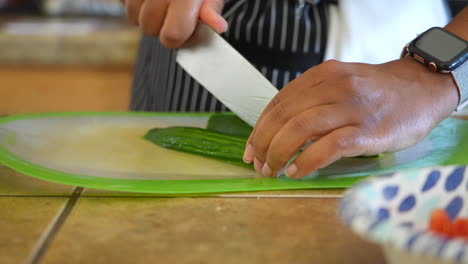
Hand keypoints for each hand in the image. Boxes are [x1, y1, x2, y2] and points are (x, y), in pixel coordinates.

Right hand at [121, 0, 226, 47]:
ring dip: (145, 14)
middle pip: (149, 28)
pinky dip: (134, 2)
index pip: (172, 35)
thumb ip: (212, 8)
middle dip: (160, 26)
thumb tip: (218, 26)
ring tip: (160, 1)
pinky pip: (122, 2)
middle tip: (172, 12)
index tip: (184, 29)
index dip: (178, 38)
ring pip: (132, 17)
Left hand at [243, 58, 458, 178]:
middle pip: (284, 115)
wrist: (421, 89)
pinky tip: (296, 171)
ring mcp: (351, 108)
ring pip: (300, 129)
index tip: (250, 148)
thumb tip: (278, 131)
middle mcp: (333, 86)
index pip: (279, 102)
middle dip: (263, 143)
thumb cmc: (376, 92)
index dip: (259, 128)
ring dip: (278, 153)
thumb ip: (312, 100)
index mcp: (322, 75)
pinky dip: (306, 161)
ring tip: (272, 170)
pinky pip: (328, 147)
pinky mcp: (367, 130)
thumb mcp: (339, 84)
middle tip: (257, 163)